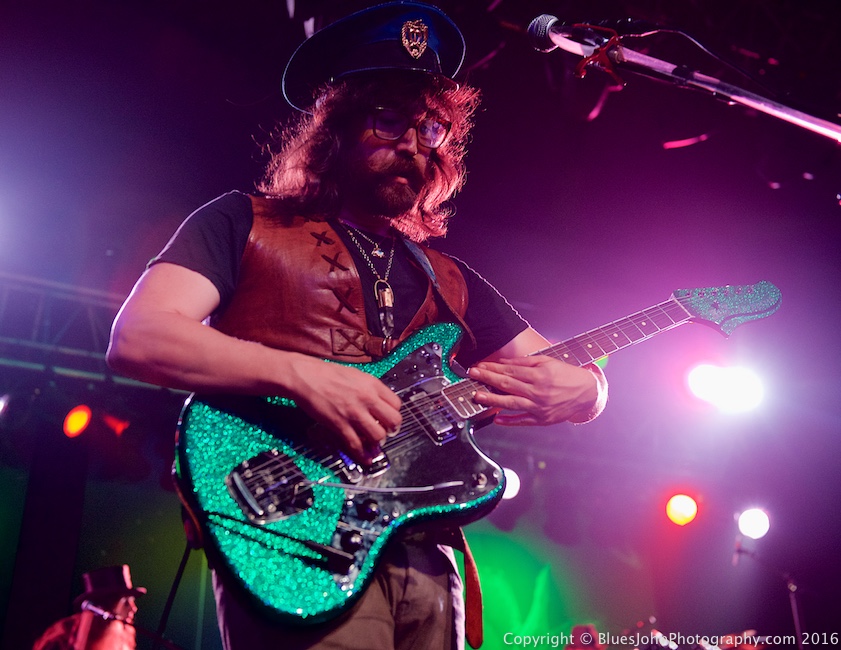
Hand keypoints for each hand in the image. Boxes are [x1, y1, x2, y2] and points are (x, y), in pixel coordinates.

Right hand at [288, 356, 402, 464]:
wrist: (305, 376)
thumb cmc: (327, 373)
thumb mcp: (356, 375)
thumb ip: (369, 389)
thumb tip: (378, 402)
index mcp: (372, 384)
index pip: (396, 404)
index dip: (394, 413)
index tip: (389, 418)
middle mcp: (367, 399)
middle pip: (393, 421)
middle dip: (392, 430)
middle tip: (387, 432)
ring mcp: (354, 413)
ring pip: (378, 435)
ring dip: (377, 442)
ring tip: (373, 442)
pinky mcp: (339, 424)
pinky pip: (356, 445)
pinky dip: (362, 455)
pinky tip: (365, 459)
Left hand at [467, 355, 600, 425]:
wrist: (587, 393)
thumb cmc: (567, 375)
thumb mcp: (548, 362)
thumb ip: (525, 362)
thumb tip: (504, 363)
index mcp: (540, 374)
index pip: (510, 370)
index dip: (493, 368)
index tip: (479, 366)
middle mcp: (538, 391)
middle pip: (508, 384)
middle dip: (487, 379)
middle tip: (472, 375)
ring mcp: (540, 407)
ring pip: (512, 403)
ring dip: (492, 400)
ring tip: (477, 396)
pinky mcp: (542, 419)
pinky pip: (523, 421)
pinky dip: (509, 421)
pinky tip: (496, 418)